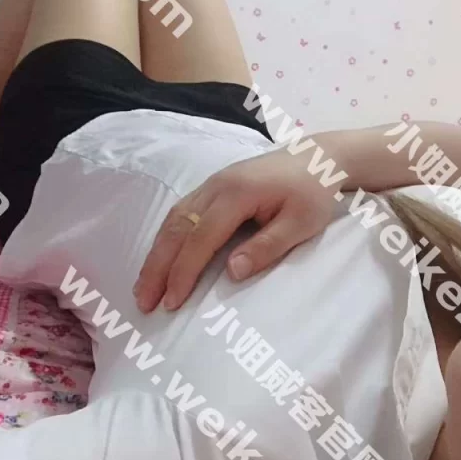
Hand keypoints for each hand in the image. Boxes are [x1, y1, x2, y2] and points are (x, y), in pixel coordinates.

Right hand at [134, 146, 345, 312]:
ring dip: (156, 254)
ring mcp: (211, 184)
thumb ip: (267, 247)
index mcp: (237, 193)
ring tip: (143, 287)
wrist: (317, 157)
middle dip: (157, 267)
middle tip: (143, 301)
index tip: (172, 302)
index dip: (184, 271)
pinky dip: (165, 239)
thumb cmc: (313, 192)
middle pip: (177, 228)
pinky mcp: (212, 187)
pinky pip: (180, 213)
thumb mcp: (301, 223)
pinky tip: (159, 258)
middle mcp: (216, 186)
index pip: (202, 237)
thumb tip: (231, 273)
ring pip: (173, 219)